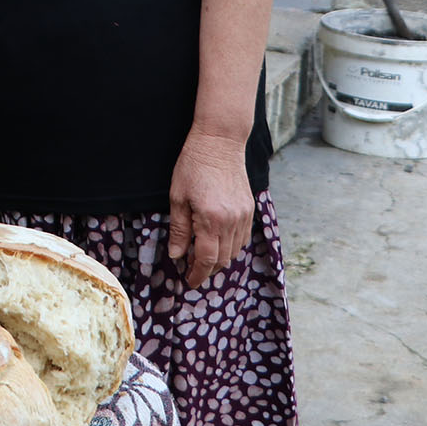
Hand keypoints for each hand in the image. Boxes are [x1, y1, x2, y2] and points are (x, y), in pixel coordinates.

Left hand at [166, 129, 254, 287]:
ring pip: (234, 251)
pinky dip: (231, 247)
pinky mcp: (250, 209)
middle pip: (222, 259)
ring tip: (202, 259)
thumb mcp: (177, 197)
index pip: (206, 259)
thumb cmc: (193, 166)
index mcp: (211, 219)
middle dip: (207, 270)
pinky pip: (243, 238)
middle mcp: (231, 221)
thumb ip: (179, 229)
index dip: (197, 274)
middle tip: (192, 272)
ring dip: (219, 260)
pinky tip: (218, 244)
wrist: (220, 143)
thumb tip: (176, 255)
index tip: (188, 281)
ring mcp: (244, 216)